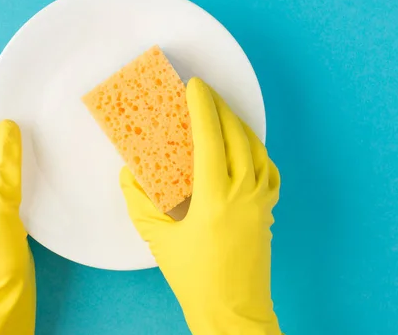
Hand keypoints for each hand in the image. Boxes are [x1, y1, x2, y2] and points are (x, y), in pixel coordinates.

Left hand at [0, 120, 34, 334]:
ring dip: (16, 168)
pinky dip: (18, 181)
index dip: (2, 139)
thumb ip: (4, 165)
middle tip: (37, 149)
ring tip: (37, 165)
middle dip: (10, 154)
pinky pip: (5, 183)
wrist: (5, 287)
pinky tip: (33, 181)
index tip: (28, 131)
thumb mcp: (0, 204)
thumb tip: (8, 126)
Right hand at [121, 78, 281, 333]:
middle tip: (205, 92)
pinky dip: (257, 151)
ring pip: (256, 149)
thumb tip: (128, 176)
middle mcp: (242, 193)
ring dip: (239, 125)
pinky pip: (268, 171)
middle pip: (236, 136)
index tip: (195, 87)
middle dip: (220, 108)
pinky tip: (247, 148)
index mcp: (214, 198)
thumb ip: (139, 203)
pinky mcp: (267, 212)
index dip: (203, 108)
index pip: (210, 139)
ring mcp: (260, 202)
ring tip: (223, 113)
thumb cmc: (195, 279)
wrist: (233, 311)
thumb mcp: (159, 240)